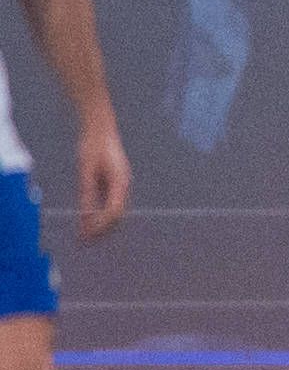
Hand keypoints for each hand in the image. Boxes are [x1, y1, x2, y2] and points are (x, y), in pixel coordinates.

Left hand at [74, 119, 130, 242]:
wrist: (100, 129)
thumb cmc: (93, 146)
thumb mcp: (86, 169)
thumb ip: (87, 191)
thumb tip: (84, 213)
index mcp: (120, 182)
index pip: (114, 211)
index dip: (100, 225)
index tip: (86, 235)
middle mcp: (123, 186)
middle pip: (116, 216)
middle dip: (101, 230)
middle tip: (84, 241)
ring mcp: (119, 185)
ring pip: (113, 212)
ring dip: (100, 225)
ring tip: (84, 236)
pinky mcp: (112, 183)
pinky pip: (107, 204)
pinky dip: (97, 215)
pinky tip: (85, 222)